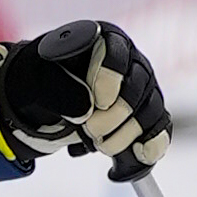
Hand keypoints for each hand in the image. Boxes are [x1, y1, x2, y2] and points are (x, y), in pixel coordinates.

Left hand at [0, 16, 170, 170]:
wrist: (47, 98)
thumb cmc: (42, 81)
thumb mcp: (38, 81)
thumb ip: (59, 90)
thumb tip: (87, 109)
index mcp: (102, 40)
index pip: (116, 55)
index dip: (110, 80)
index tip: (99, 102)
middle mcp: (129, 61)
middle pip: (137, 87)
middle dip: (114, 116)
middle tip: (88, 131)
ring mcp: (141, 89)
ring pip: (150, 112)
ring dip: (125, 135)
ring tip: (99, 145)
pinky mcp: (145, 114)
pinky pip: (159, 129)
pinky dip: (153, 144)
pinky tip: (142, 156)